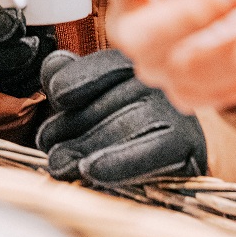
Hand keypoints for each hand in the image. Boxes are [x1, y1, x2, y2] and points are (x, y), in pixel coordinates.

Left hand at [36, 49, 205, 183]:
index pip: (105, 66)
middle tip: (47, 144)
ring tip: (60, 162)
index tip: (57, 97)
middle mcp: (158, 84)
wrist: (180, 160)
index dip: (77, 78)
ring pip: (129, 123)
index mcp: (135, 68)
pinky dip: (119, 162)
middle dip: (73, 124)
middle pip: (112, 99)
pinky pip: (153, 151)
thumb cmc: (124, 131)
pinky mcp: (188, 146)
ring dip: (88, 145)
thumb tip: (54, 66)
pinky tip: (92, 170)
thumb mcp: (93, 102)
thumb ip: (70, 79)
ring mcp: (176, 113)